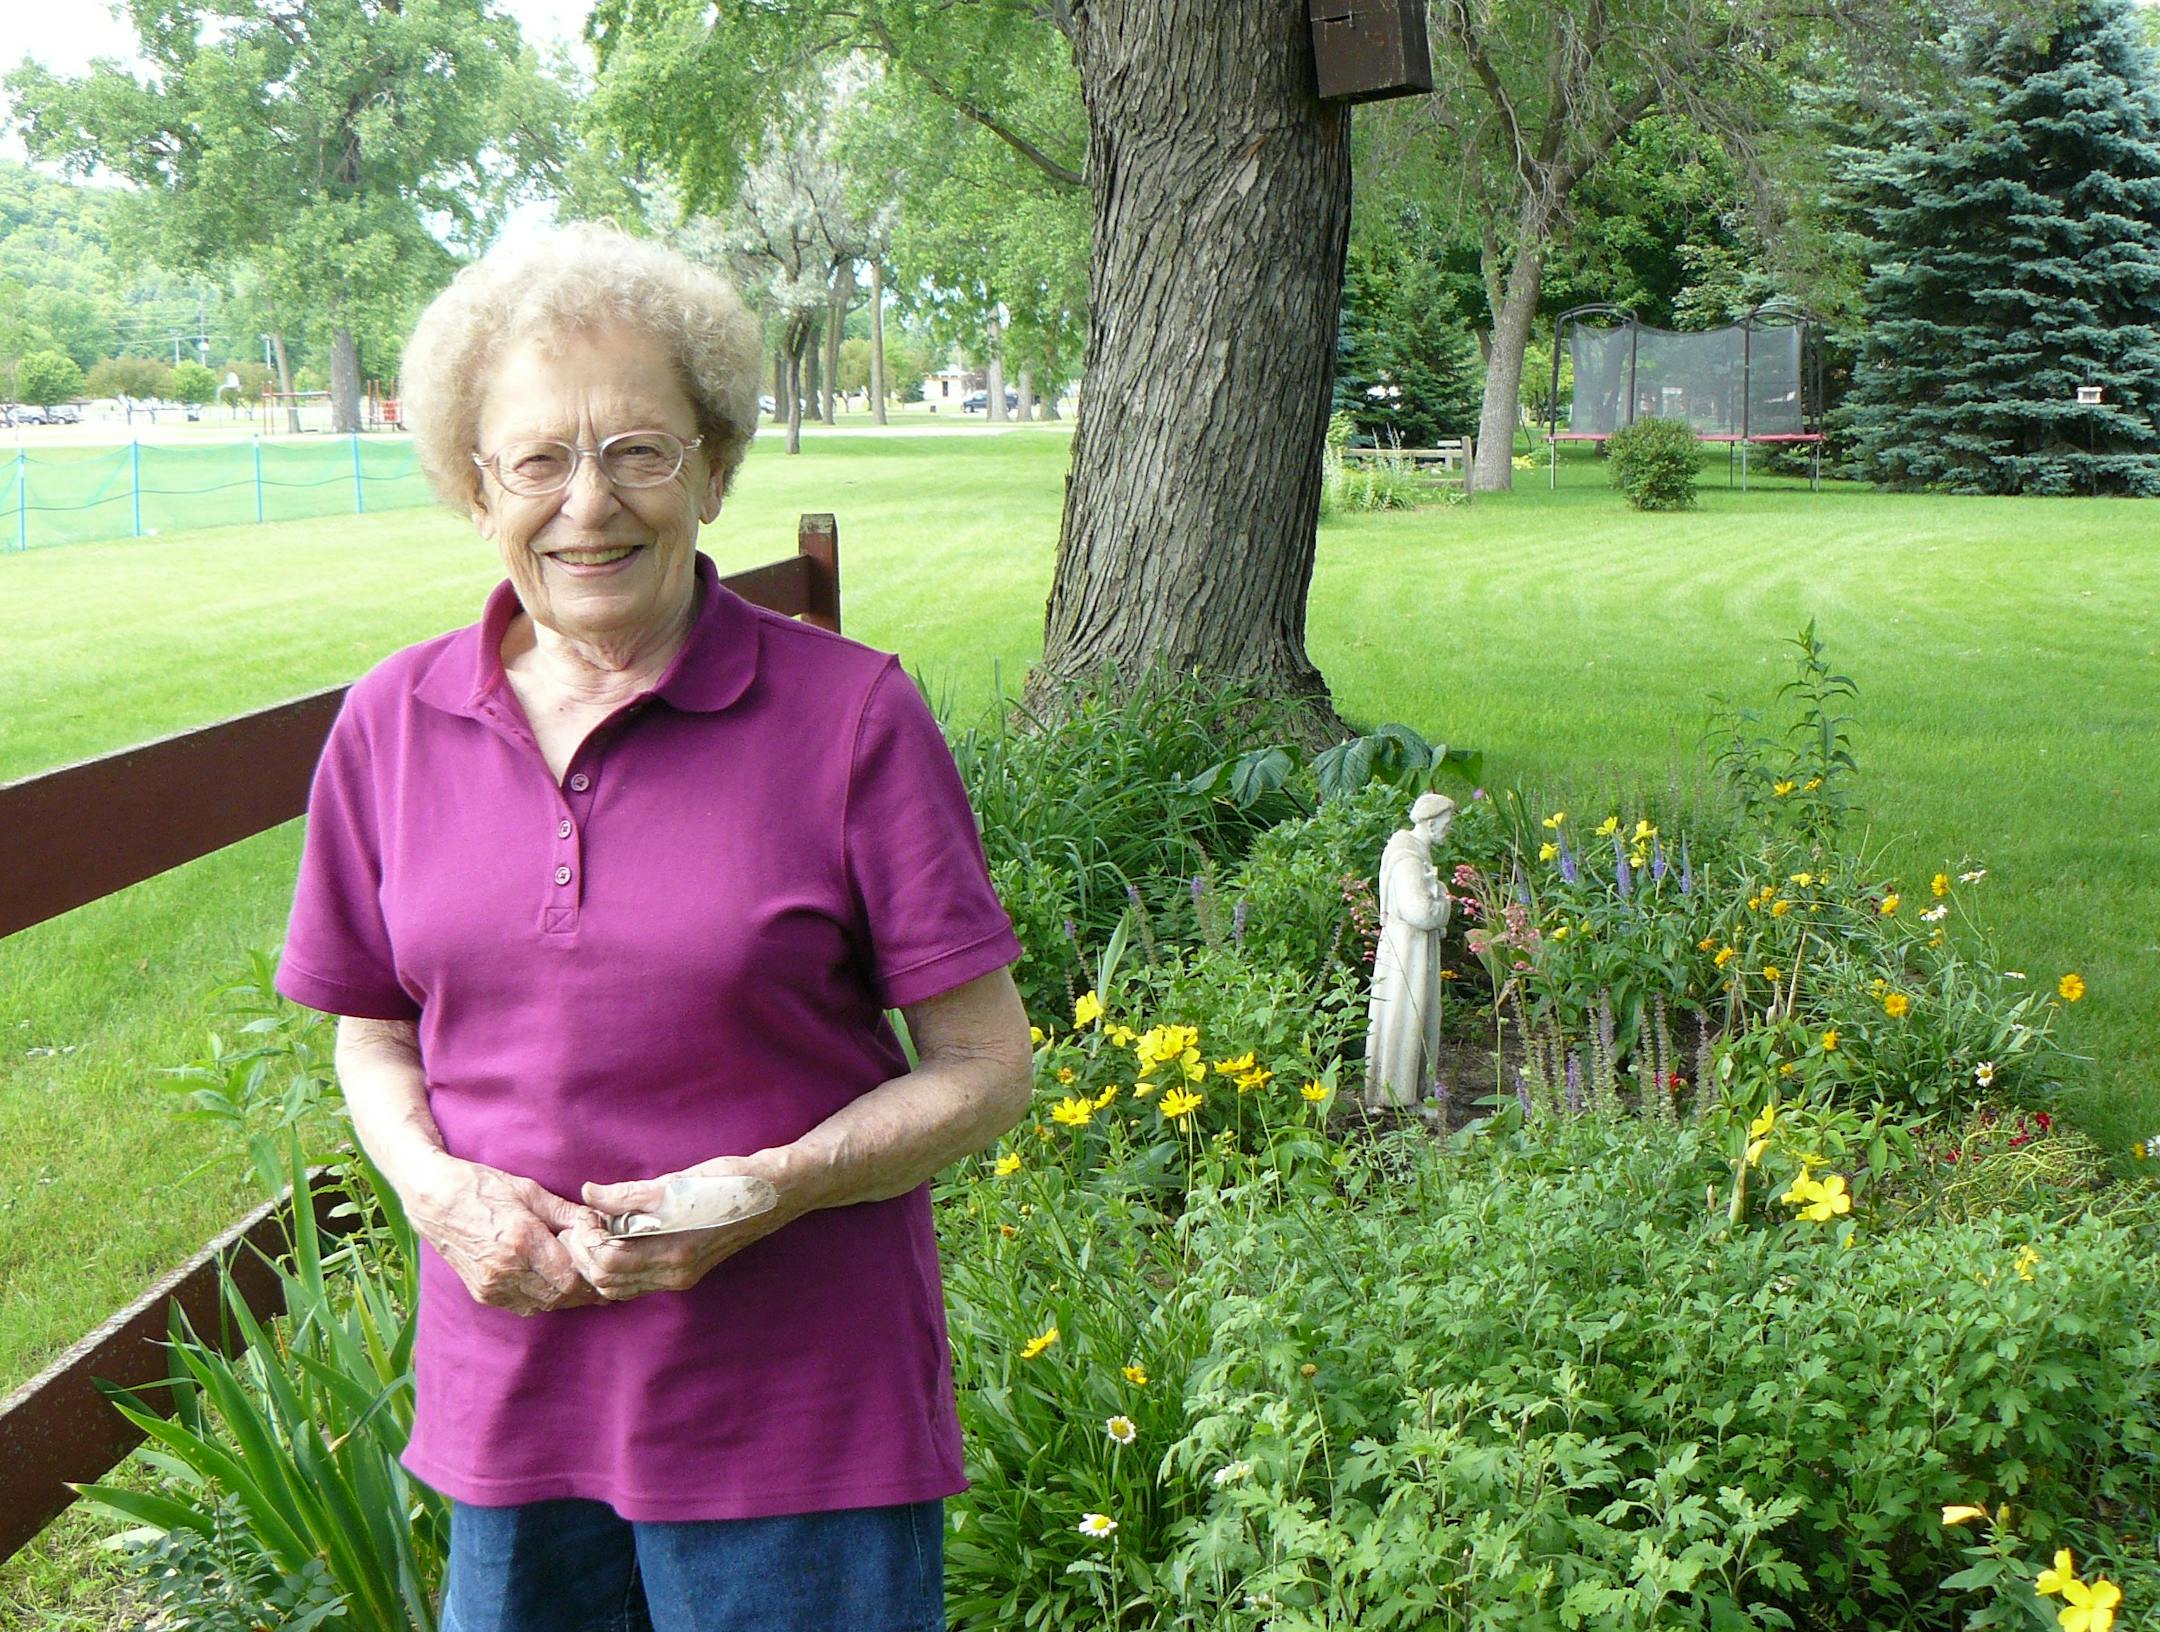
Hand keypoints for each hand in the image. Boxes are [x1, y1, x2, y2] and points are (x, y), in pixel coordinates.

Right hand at [403, 1155, 606, 1315]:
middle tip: (601, 1277)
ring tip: (580, 1278)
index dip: (592, 1277)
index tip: (605, 1268)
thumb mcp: (530, 1191)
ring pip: (544, 1305)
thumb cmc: (482, 1187)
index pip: (570, 1278)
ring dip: (565, 1296)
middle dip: (584, 1289)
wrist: (434, 1199)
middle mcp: (505, 1270)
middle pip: (560, 1296)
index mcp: (521, 1241)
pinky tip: (551, 1281)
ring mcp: (491, 1286)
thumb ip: (567, 1213)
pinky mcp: (483, 1294)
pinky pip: (524, 1306)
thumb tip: (600, 1226)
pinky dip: (543, 1298)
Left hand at [558, 1153, 800, 1304]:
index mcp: (673, 1253)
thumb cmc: (730, 1182)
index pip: (608, 1261)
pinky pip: (636, 1282)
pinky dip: (616, 1268)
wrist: (774, 1193)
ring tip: (596, 1230)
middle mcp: (675, 1274)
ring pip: (619, 1287)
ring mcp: (680, 1278)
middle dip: (586, 1253)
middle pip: (607, 1281)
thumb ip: (630, 1194)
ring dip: (598, 1263)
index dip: (587, 1238)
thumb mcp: (678, 1183)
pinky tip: (617, 1239)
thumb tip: (589, 1193)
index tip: (584, 1212)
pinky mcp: (684, 1273)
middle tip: (582, 1222)